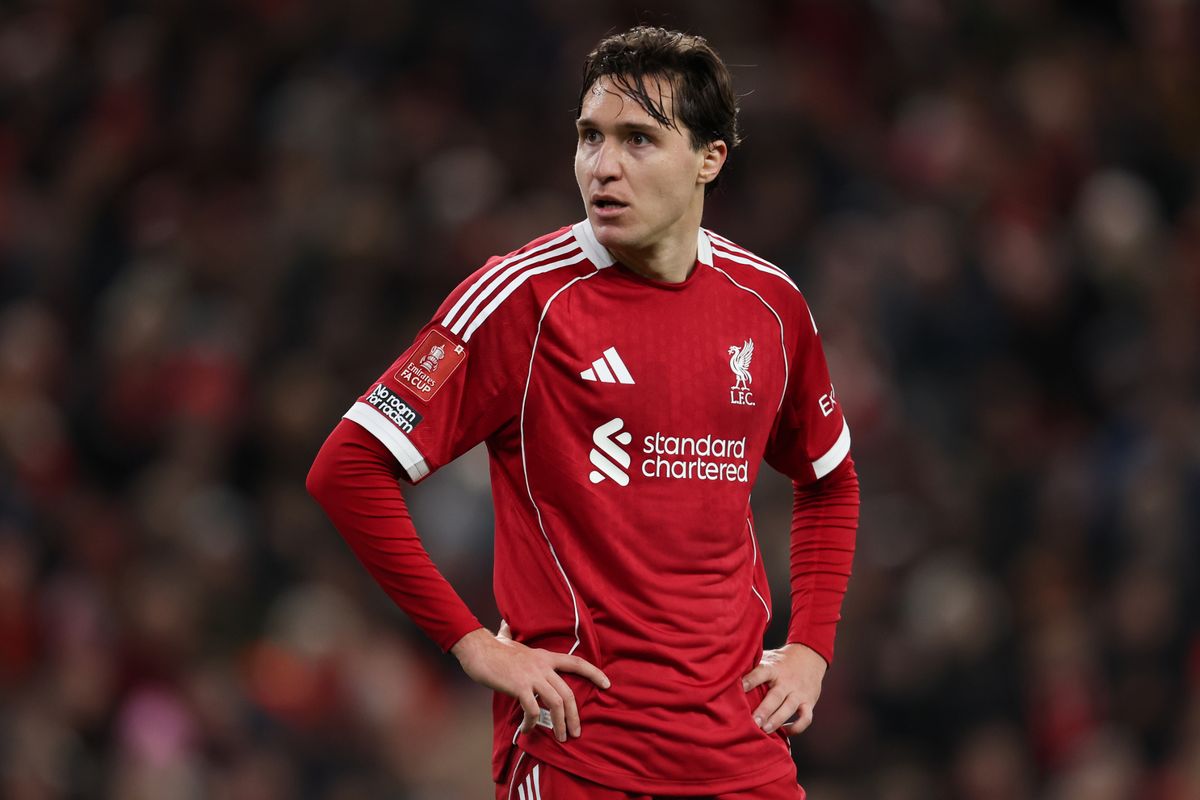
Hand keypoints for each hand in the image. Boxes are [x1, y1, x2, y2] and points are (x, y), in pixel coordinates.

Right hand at [451, 625, 609, 742]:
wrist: (477, 649)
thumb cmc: (491, 647)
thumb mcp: (507, 639)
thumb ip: (510, 634)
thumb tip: (505, 626)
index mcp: (545, 656)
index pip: (576, 662)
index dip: (594, 673)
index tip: (607, 684)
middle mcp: (543, 665)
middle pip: (568, 693)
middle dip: (575, 716)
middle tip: (574, 734)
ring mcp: (532, 676)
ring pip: (557, 703)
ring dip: (560, 724)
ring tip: (560, 738)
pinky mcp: (519, 686)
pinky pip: (533, 709)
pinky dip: (533, 722)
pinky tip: (528, 729)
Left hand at [742, 642, 827, 734]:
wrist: (810, 655)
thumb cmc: (781, 661)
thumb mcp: (767, 658)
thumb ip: (752, 667)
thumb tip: (727, 674)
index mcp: (773, 668)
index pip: (761, 673)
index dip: (750, 680)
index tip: (740, 688)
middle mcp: (787, 681)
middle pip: (775, 696)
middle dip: (764, 710)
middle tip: (754, 722)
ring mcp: (799, 692)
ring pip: (789, 707)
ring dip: (778, 720)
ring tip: (765, 730)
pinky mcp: (809, 702)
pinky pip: (806, 717)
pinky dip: (797, 727)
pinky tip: (786, 731)